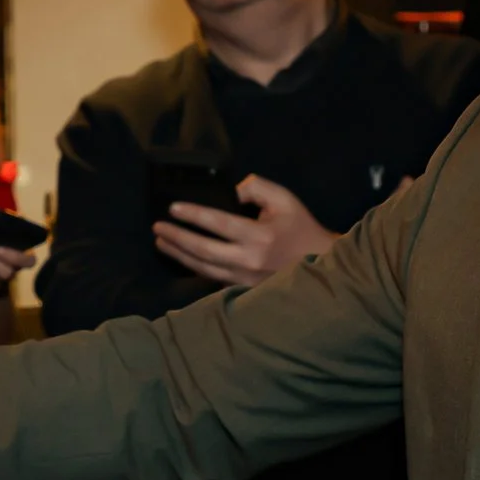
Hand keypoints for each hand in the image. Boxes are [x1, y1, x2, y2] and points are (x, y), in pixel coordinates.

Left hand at [152, 174, 337, 286]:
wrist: (322, 268)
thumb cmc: (301, 229)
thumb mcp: (285, 200)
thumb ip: (257, 188)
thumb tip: (231, 192)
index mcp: (259, 236)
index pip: (218, 223)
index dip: (194, 215)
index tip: (173, 208)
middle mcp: (248, 261)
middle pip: (202, 250)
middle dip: (176, 238)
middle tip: (157, 227)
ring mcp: (244, 279)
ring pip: (203, 268)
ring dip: (179, 255)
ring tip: (162, 242)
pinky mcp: (243, 290)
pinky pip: (212, 279)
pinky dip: (194, 268)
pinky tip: (182, 259)